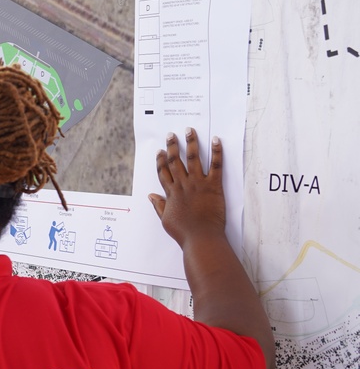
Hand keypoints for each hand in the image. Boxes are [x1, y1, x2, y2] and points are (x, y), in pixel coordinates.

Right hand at [147, 128, 226, 248]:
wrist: (201, 237)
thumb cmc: (183, 232)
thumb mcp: (166, 219)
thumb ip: (159, 205)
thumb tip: (151, 195)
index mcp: (171, 193)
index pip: (163, 172)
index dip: (160, 160)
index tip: (160, 151)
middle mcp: (183, 185)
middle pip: (175, 161)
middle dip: (172, 146)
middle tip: (171, 135)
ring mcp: (198, 184)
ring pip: (193, 159)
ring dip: (191, 143)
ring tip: (189, 131)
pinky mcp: (213, 186)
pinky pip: (216, 165)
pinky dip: (217, 152)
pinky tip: (216, 140)